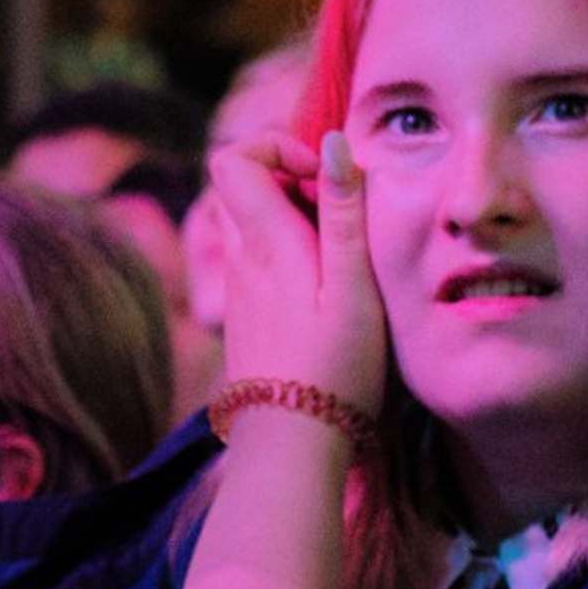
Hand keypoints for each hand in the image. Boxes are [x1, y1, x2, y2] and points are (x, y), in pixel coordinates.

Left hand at [202, 130, 385, 421]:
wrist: (292, 446)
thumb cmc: (333, 369)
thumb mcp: (355, 286)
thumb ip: (344, 212)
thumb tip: (333, 142)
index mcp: (265, 242)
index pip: (232, 158)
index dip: (277, 147)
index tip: (324, 176)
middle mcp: (241, 261)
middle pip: (243, 187)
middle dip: (291, 181)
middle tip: (339, 215)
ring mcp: (240, 291)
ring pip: (251, 224)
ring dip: (294, 220)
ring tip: (340, 256)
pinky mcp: (247, 318)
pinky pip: (259, 262)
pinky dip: (290, 255)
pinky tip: (327, 293)